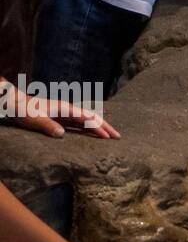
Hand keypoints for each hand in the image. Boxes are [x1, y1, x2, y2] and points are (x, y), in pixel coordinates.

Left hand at [1, 90, 118, 139]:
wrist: (15, 104)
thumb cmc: (24, 111)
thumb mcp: (35, 119)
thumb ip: (48, 126)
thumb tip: (63, 135)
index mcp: (66, 109)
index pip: (87, 118)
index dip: (99, 127)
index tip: (109, 137)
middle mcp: (68, 110)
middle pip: (92, 117)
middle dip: (105, 127)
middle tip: (117, 137)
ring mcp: (65, 114)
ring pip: (87, 121)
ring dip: (99, 127)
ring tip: (109, 136)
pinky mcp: (61, 118)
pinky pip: (79, 124)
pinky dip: (88, 129)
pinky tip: (91, 135)